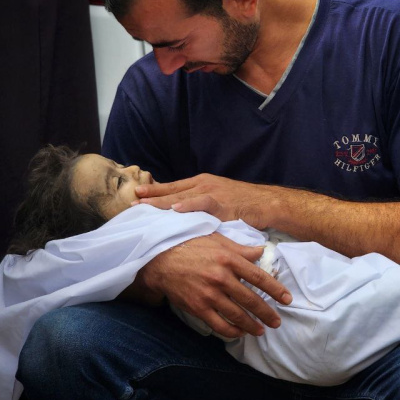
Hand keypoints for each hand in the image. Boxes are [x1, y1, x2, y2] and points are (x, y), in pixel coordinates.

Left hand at [133, 174, 279, 229]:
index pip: (173, 187)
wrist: (267, 203)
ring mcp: (213, 193)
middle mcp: (204, 185)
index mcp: (202, 183)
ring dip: (163, 202)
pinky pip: (202, 204)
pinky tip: (175, 210)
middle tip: (132, 202)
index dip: (155, 191)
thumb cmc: (244, 205)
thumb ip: (201, 205)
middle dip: (152, 197)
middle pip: (173, 191)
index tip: (137, 195)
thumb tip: (183, 216)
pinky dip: (188, 207)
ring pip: (182, 197)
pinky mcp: (223, 204)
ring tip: (145, 207)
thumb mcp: (218, 200)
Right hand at [138, 233, 292, 337]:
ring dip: (252, 325)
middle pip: (251, 300)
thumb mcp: (217, 240)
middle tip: (277, 322)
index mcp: (229, 259)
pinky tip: (239, 333)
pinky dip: (231, 331)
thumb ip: (241, 249)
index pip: (259, 277)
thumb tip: (261, 251)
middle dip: (267, 313)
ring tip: (261, 330)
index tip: (287, 299)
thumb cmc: (190, 245)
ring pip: (237, 315)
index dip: (276, 290)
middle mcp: (221, 277)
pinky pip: (219, 324)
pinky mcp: (198, 307)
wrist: (160, 258)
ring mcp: (209, 294)